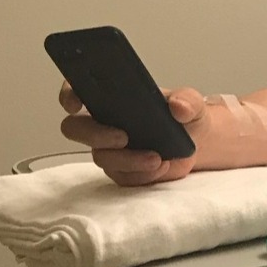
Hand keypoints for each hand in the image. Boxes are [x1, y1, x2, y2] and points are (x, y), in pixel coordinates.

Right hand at [59, 82, 206, 185]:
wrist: (198, 142)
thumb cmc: (184, 116)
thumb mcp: (191, 102)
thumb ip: (187, 100)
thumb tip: (178, 106)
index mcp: (113, 97)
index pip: (77, 90)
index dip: (69, 95)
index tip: (75, 103)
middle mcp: (104, 122)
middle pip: (76, 128)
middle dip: (94, 134)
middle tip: (123, 137)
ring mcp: (110, 148)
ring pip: (101, 157)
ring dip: (128, 160)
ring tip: (157, 158)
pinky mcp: (122, 170)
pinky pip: (122, 176)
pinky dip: (141, 174)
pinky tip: (161, 167)